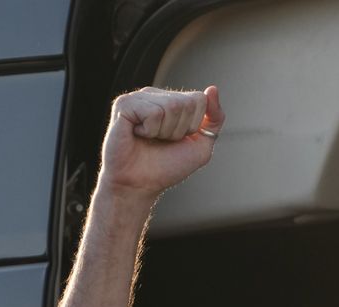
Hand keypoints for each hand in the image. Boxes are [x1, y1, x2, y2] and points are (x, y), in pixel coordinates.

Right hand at [99, 85, 224, 198]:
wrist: (139, 185)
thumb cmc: (166, 167)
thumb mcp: (201, 146)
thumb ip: (214, 118)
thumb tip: (212, 89)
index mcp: (173, 101)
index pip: (199, 99)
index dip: (194, 126)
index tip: (178, 139)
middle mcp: (156, 95)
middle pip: (187, 102)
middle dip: (180, 130)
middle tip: (162, 141)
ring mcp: (139, 97)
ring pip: (172, 106)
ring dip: (165, 132)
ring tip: (150, 139)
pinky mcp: (124, 104)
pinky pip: (153, 112)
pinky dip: (150, 130)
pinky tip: (138, 135)